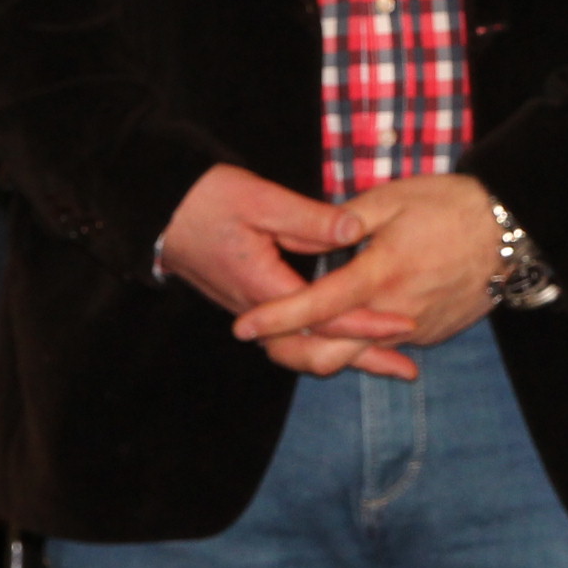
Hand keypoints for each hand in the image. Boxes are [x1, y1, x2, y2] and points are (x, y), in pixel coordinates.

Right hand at [160, 163, 418, 381]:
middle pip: (313, 348)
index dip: (366, 322)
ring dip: (344, 357)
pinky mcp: (252, 305)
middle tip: (406, 368)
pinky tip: (350, 341)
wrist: (160, 212)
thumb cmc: (207, 200)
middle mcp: (256, 310)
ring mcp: (252, 311)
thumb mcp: (260, 199)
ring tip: (387, 363)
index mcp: (262, 285)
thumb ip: (309, 218)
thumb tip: (355, 229)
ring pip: (301, 348)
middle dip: (361, 359)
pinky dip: (324, 344)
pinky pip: (291, 336)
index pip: (322, 315)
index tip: (404, 324)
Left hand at [231, 173, 501, 361]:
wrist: (513, 232)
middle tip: (265, 333)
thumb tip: (310, 235)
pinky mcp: (431, 335)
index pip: (317, 306)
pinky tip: (361, 312)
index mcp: (381, 274)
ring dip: (328, 343)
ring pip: (360, 352)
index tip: (242, 328)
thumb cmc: (452, 206)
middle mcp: (396, 312)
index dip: (276, 318)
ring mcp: (416, 329)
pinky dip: (366, 336)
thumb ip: (346, 220)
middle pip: (331, 352)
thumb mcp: (394, 198)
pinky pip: (388, 344)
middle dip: (292, 349)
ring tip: (306, 322)